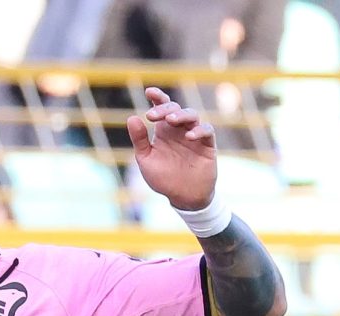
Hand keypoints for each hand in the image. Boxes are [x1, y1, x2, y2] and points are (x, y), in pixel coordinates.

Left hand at [129, 86, 218, 211]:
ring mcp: (194, 136)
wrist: (183, 198)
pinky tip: (189, 136)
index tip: (149, 92)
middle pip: (175, 108)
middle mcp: (179, 129)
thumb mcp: (146, 160)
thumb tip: (132, 117)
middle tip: (153, 116)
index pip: (162, 107)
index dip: (157, 97)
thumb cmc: (163, 179)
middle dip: (164, 108)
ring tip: (171, 121)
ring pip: (192, 115)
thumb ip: (139, 140)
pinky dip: (199, 130)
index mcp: (164, 130)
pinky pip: (207, 131)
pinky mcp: (207, 145)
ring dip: (181, 115)